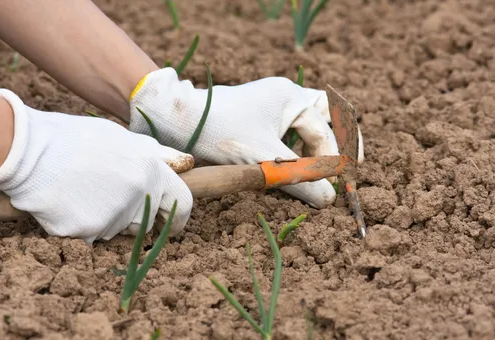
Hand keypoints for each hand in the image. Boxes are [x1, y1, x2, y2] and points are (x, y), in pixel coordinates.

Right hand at [0, 89, 193, 243]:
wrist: (31, 150)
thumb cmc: (78, 139)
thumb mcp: (124, 139)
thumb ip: (158, 156)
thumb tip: (187, 164)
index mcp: (152, 170)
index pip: (182, 203)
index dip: (179, 217)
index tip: (173, 225)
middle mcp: (140, 194)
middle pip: (147, 222)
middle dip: (134, 218)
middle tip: (108, 200)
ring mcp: (115, 215)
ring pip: (119, 230)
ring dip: (107, 219)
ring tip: (84, 193)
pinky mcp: (89, 231)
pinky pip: (92, 237)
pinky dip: (82, 226)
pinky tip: (68, 204)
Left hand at [129, 68, 363, 207]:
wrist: (178, 122)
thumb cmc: (221, 134)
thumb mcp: (264, 160)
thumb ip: (299, 179)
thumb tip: (329, 200)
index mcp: (291, 98)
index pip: (324, 132)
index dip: (334, 161)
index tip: (339, 185)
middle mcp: (284, 97)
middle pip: (325, 115)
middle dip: (339, 141)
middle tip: (352, 165)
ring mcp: (269, 106)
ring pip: (307, 123)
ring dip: (319, 144)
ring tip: (330, 167)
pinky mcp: (256, 119)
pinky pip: (287, 131)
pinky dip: (298, 147)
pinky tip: (298, 164)